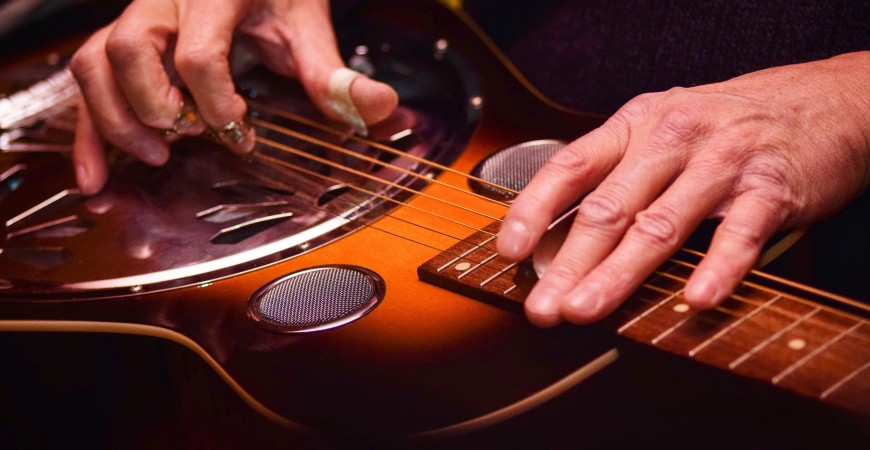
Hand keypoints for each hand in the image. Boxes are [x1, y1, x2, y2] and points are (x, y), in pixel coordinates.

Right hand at [69, 0, 397, 194]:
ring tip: (155, 156)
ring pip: (94, 62)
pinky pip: (85, 79)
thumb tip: (380, 106)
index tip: (241, 134)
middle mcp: (164, 0)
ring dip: (115, 119)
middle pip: (130, 51)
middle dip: (156, 107)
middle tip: (191, 138)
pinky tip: (95, 176)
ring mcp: (136, 16)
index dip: (217, 104)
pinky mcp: (121, 39)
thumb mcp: (308, 25)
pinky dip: (88, 131)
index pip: (200, 53)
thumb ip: (335, 72)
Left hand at [497, 51, 869, 326]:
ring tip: (586, 310)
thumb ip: (615, 175)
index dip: (533, 210)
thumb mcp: (660, 130)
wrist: (820, 102)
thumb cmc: (722, 127)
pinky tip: (693, 301)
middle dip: (568, 263)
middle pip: (608, 208)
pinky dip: (716, 269)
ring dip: (618, 274)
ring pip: (661, 225)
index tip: (509, 252)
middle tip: (542, 306)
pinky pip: (739, 235)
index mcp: (636, 125)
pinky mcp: (771, 188)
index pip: (570, 167)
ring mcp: (722, 161)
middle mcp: (672, 137)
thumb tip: (557, 240)